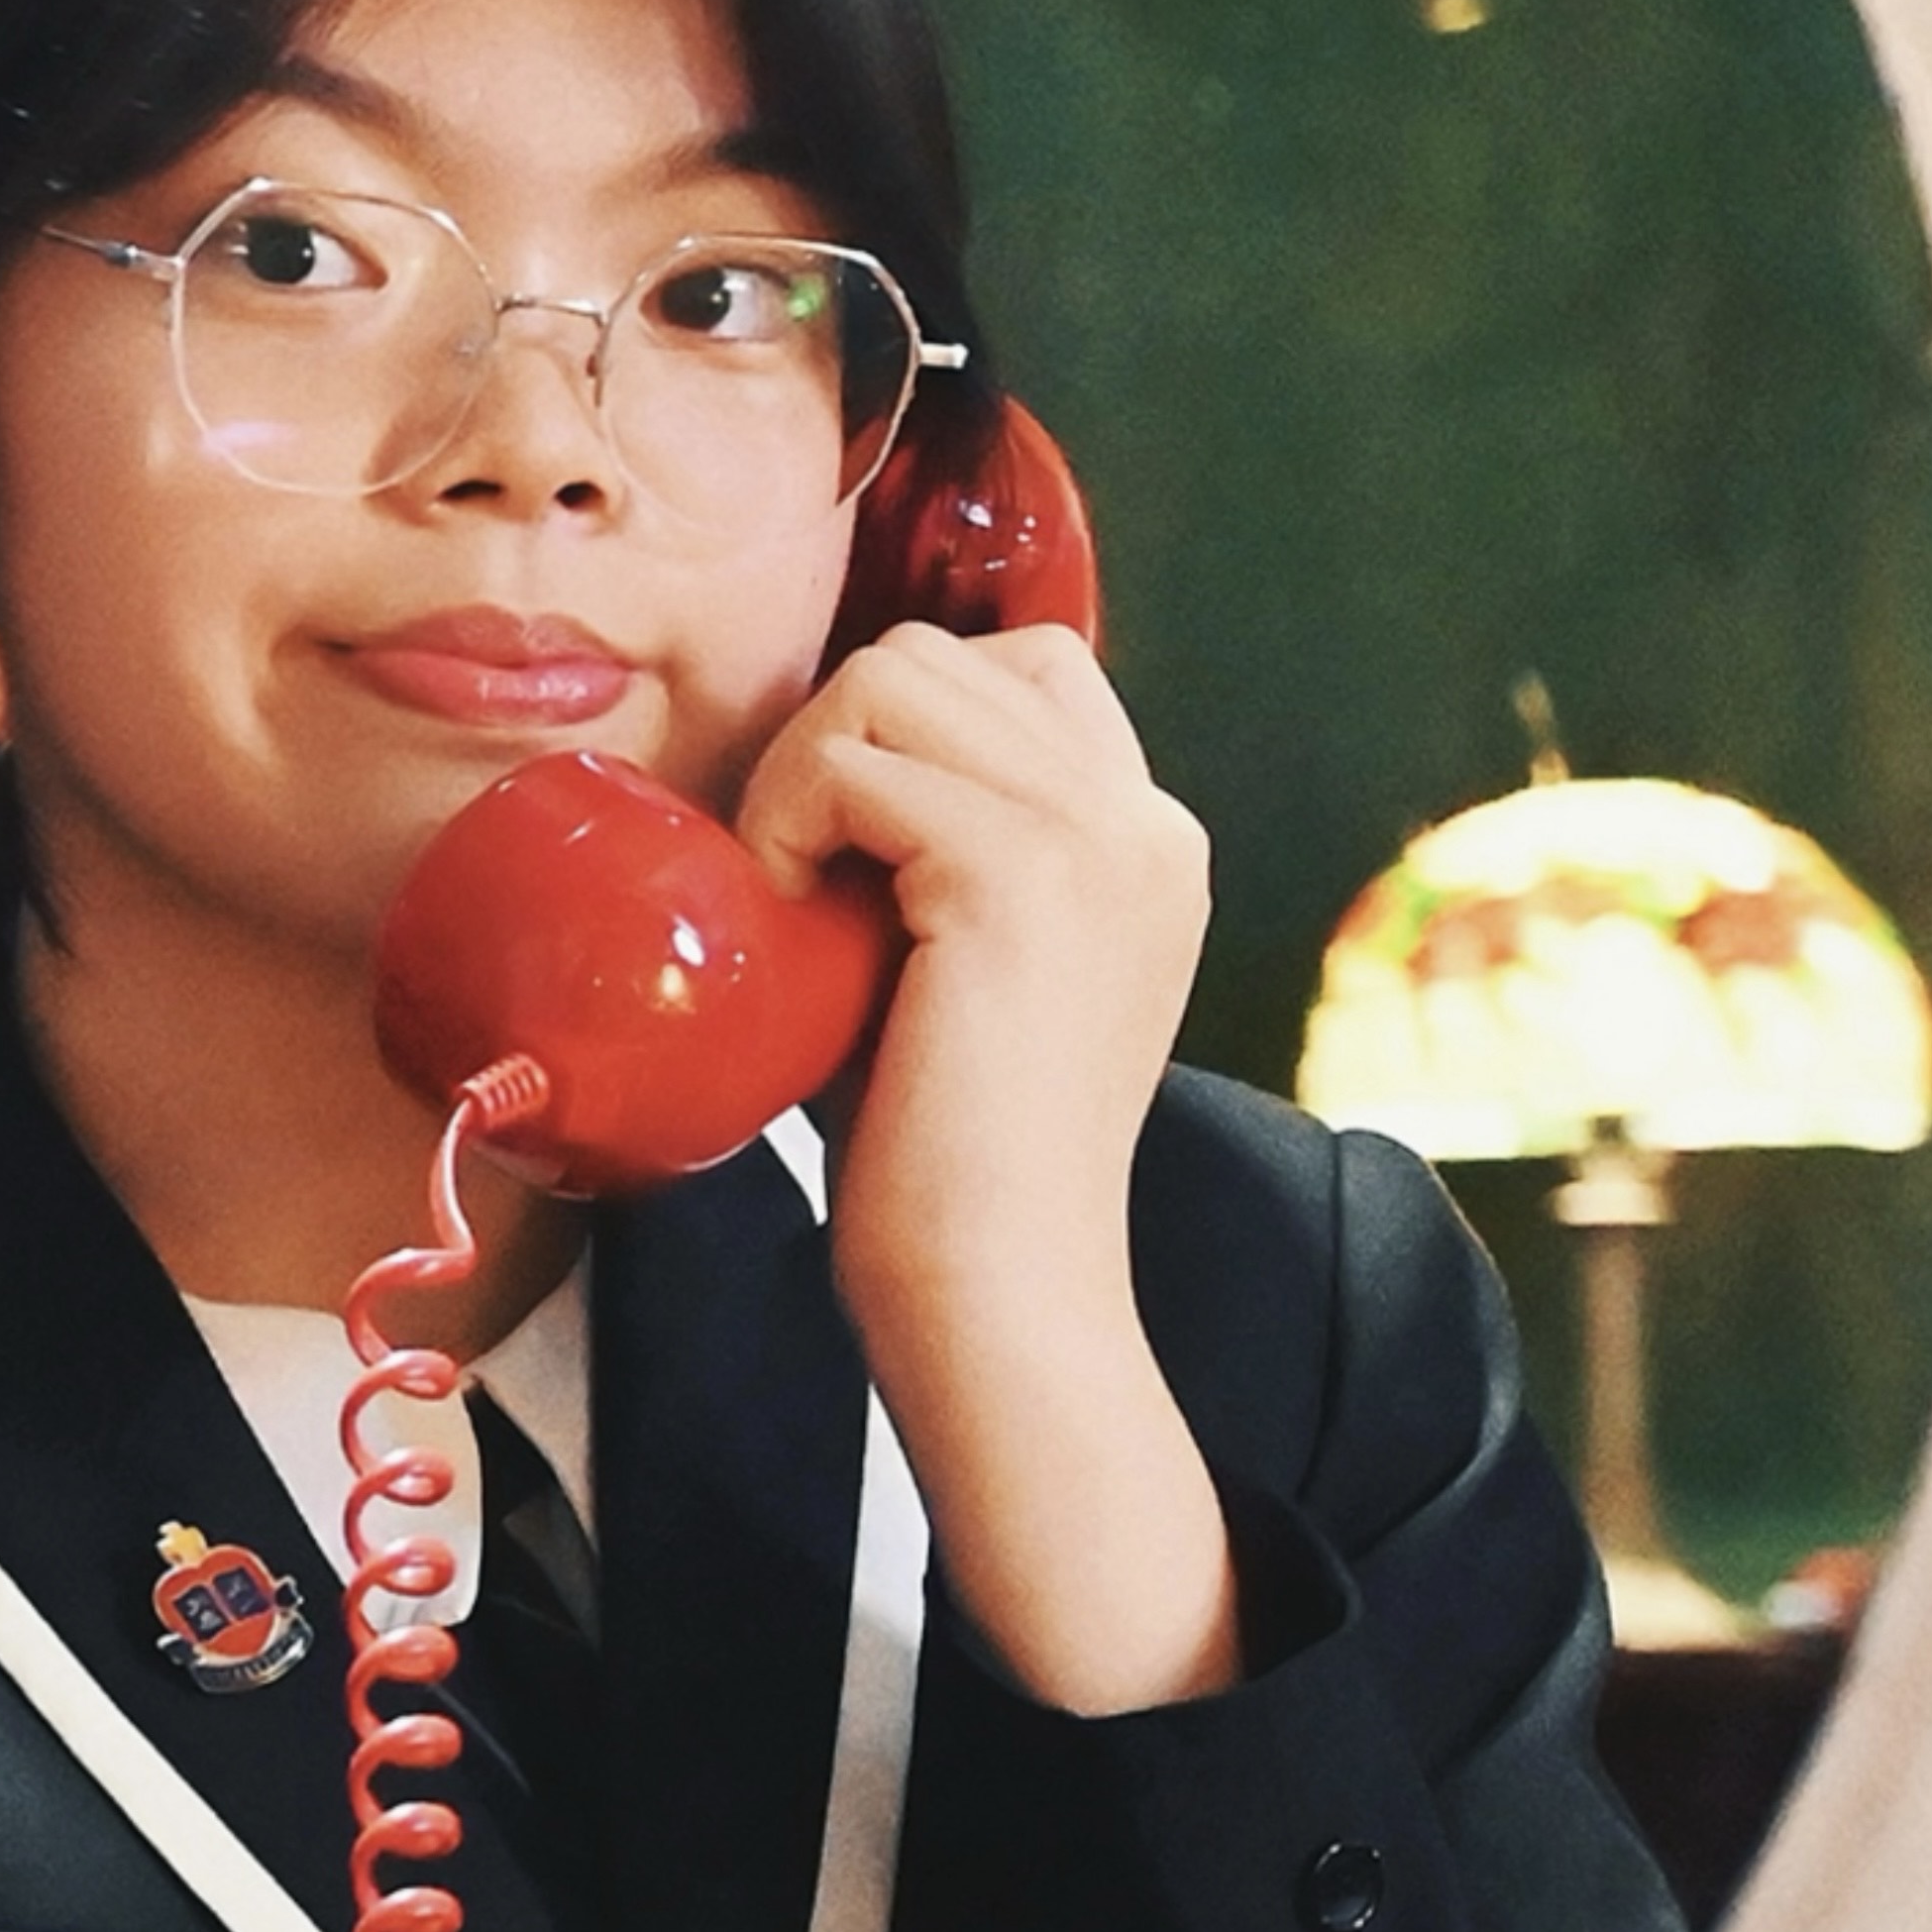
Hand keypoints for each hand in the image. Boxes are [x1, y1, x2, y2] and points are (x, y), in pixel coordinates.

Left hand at [736, 623, 1239, 1709]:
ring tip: (787, 886)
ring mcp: (1100, 840)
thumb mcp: (957, 965)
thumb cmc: (940, 1148)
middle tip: (791, 862)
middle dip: (833, 732)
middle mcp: (1147, 822)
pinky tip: (782, 911)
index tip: (834, 834)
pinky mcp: (1022, 874)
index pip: (1025, 667)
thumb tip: (827, 763)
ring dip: (803, 765)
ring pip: (897, 677)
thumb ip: (939, 855)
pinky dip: (789, 815)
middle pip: (947, 653)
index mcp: (1148, 843)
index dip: (899, 718)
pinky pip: (855, 758)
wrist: (994, 1278)